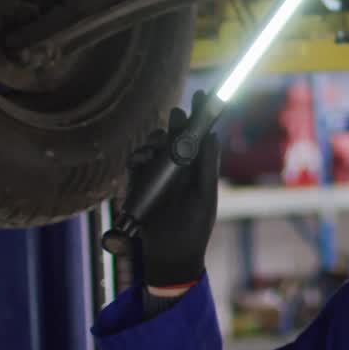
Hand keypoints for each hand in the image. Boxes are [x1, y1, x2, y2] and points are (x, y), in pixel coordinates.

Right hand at [126, 90, 219, 288]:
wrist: (170, 254)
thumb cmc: (193, 227)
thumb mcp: (205, 196)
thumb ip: (206, 166)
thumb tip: (211, 136)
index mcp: (198, 168)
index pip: (200, 136)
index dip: (201, 115)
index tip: (202, 94)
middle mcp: (179, 167)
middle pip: (175, 135)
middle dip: (176, 122)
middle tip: (177, 114)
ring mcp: (158, 174)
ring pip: (155, 145)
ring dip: (156, 139)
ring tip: (160, 142)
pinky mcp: (140, 183)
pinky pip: (137, 162)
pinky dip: (139, 155)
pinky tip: (144, 157)